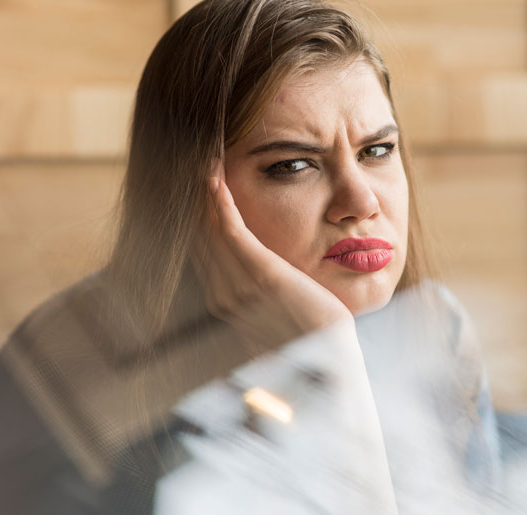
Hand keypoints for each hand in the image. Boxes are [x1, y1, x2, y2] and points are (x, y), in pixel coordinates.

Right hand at [190, 159, 353, 352]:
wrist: (332, 358)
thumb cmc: (309, 330)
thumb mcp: (276, 303)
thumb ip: (258, 284)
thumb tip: (255, 266)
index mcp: (222, 298)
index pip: (200, 243)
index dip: (196, 208)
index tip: (199, 175)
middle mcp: (221, 293)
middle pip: (197, 231)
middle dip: (194, 192)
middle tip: (197, 152)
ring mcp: (237, 287)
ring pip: (208, 226)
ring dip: (203, 188)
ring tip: (204, 153)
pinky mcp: (262, 276)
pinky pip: (231, 231)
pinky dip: (220, 203)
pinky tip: (216, 177)